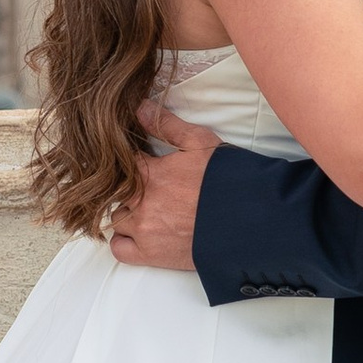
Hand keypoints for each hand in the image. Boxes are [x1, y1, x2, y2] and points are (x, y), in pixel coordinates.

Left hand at [108, 106, 218, 268]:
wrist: (246, 222)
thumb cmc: (225, 181)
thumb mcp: (200, 143)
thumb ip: (166, 125)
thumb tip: (138, 107)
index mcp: (149, 172)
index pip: (120, 163)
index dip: (131, 163)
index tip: (142, 166)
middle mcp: (140, 201)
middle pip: (117, 193)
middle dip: (131, 189)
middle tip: (154, 190)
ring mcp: (143, 230)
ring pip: (117, 219)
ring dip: (129, 214)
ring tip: (152, 212)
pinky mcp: (150, 254)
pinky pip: (119, 249)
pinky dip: (124, 242)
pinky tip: (139, 234)